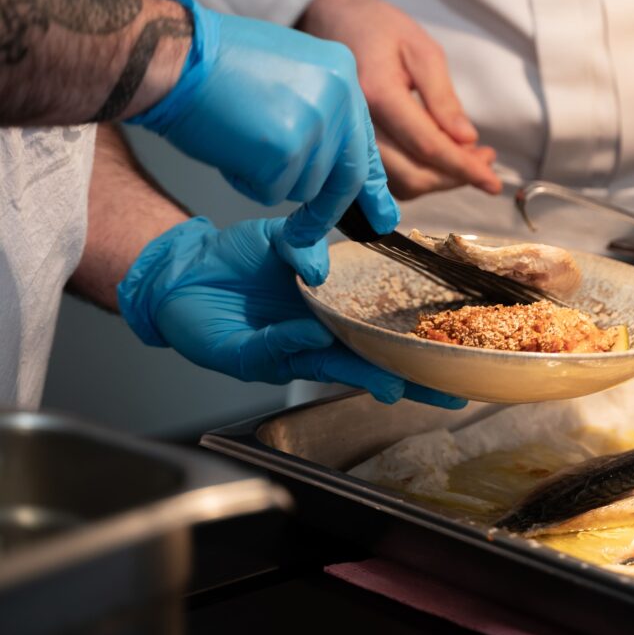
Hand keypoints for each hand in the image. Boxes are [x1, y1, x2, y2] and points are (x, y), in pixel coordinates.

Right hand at [117, 216, 466, 407]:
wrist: (176, 278)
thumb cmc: (203, 326)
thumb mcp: (236, 352)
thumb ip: (274, 349)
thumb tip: (315, 337)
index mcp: (307, 349)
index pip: (357, 367)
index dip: (386, 379)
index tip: (409, 389)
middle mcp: (321, 317)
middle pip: (377, 336)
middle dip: (416, 355)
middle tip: (456, 367)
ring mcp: (314, 281)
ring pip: (360, 289)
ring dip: (394, 303)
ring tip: (436, 317)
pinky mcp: (298, 245)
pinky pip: (320, 247)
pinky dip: (335, 251)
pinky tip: (373, 250)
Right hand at [129, 0, 397, 281]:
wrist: (173, 54)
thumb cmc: (216, 64)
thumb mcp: (288, 72)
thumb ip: (318, 111)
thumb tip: (334, 162)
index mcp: (342, 72)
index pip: (363, 140)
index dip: (370, 183)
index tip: (382, 215)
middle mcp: (340, 96)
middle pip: (345, 175)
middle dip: (326, 210)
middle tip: (306, 232)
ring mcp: (315, 123)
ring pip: (305, 187)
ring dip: (270, 179)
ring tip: (240, 138)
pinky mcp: (285, 150)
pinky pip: (271, 192)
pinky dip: (245, 182)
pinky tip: (228, 146)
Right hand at [301, 0, 500, 199]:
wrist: (335, 23)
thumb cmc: (381, 30)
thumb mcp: (423, 51)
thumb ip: (443, 98)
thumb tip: (467, 140)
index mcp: (378, 94)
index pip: (426, 145)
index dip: (463, 167)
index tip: (492, 182)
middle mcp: (358, 124)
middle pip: (413, 174)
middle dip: (455, 176)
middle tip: (486, 159)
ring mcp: (350, 139)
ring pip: (401, 183)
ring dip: (440, 179)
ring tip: (469, 157)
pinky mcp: (352, 147)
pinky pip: (389, 178)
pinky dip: (420, 176)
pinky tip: (441, 158)